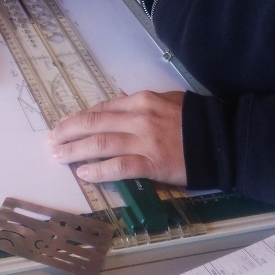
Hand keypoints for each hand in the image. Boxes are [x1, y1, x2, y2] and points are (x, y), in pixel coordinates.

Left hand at [47, 91, 186, 185]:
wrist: (223, 140)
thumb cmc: (197, 120)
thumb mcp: (167, 101)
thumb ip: (141, 105)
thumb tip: (116, 110)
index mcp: (141, 100)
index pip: (101, 109)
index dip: (79, 118)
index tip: (65, 125)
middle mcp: (137, 118)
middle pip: (93, 124)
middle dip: (67, 131)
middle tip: (51, 140)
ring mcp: (143, 141)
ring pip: (99, 144)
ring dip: (74, 151)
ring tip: (58, 157)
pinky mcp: (151, 164)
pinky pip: (117, 167)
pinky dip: (98, 171)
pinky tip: (84, 173)